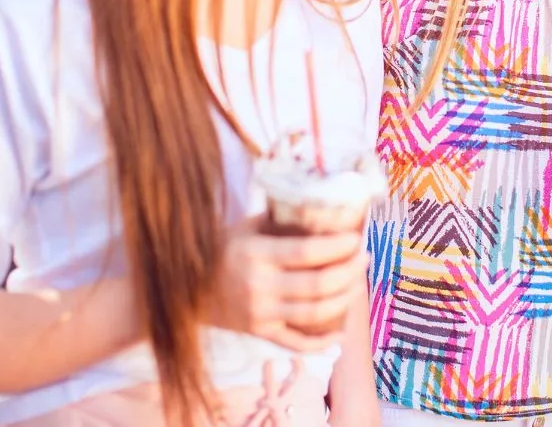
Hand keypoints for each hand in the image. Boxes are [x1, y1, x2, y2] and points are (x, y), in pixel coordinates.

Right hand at [209, 215, 367, 351]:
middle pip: (318, 284)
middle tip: (364, 258)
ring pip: (315, 313)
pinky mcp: (260, 333)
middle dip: (349, 272)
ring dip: (345, 299)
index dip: (337, 247)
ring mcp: (260, 315)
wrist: (186, 290)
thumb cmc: (222, 250)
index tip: (356, 238)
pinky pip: (298, 343)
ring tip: (359, 283)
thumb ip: (280, 220)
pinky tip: (342, 331)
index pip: (306, 252)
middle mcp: (260, 287)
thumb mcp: (246, 228)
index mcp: (256, 255)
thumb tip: (320, 208)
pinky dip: (324, 342)